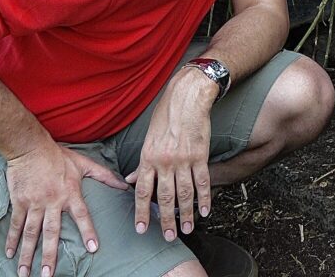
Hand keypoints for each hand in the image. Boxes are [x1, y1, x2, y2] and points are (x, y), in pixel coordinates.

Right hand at [5, 142, 129, 276]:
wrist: (30, 147)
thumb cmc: (59, 155)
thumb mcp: (84, 163)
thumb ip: (105, 176)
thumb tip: (124, 185)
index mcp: (70, 193)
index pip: (82, 215)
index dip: (88, 231)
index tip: (92, 249)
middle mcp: (52, 201)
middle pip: (51, 232)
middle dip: (49, 255)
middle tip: (48, 275)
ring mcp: (34, 203)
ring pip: (30, 233)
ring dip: (27, 254)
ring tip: (25, 273)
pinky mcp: (20, 202)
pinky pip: (15, 224)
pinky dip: (11, 239)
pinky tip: (9, 254)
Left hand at [126, 70, 215, 240]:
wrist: (187, 98)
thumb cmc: (166, 115)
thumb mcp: (148, 138)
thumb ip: (142, 163)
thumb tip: (129, 180)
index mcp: (148, 157)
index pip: (142, 191)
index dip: (141, 212)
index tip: (142, 228)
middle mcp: (164, 161)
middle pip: (164, 197)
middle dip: (166, 219)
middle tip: (169, 236)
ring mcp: (183, 159)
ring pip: (184, 193)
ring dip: (186, 213)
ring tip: (188, 228)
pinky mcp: (200, 155)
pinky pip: (202, 181)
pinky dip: (204, 198)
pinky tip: (205, 210)